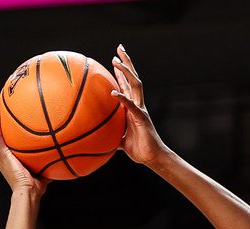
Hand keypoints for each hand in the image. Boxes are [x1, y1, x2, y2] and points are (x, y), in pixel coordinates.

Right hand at [0, 100, 48, 194]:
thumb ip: (48, 163)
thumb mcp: (43, 172)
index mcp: (8, 160)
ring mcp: (0, 156)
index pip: (1, 143)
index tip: (0, 120)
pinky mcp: (2, 155)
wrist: (29, 193)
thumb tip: (62, 155)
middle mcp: (1, 157)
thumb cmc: (36, 188)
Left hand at [110, 44, 165, 166]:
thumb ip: (111, 133)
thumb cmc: (138, 149)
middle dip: (127, 62)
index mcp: (134, 107)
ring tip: (116, 60)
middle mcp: (138, 104)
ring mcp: (141, 109)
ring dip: (126, 71)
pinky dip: (122, 99)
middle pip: (133, 78)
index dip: (122, 72)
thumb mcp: (119, 139)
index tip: (115, 60)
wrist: (152, 158)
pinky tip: (113, 92)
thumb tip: (97, 136)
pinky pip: (131, 106)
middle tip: (119, 48)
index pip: (128, 85)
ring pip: (135, 85)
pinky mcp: (142, 118)